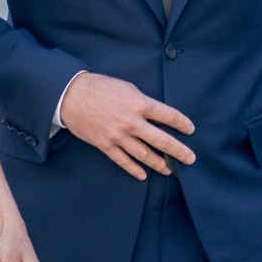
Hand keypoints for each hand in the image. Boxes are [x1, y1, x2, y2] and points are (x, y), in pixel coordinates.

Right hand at [60, 72, 194, 178]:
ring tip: (170, 169)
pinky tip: (143, 174)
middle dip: (179, 151)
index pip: (168, 116)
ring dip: (160, 163)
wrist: (71, 95)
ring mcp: (118, 136)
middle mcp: (131, 122)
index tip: (190, 129)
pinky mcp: (106, 145)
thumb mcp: (126, 88)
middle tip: (190, 159)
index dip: (182, 123)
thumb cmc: (99, 87)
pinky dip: (134, 169)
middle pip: (162, 140)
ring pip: (145, 155)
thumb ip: (142, 101)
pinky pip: (124, 161)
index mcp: (139, 104)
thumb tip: (155, 114)